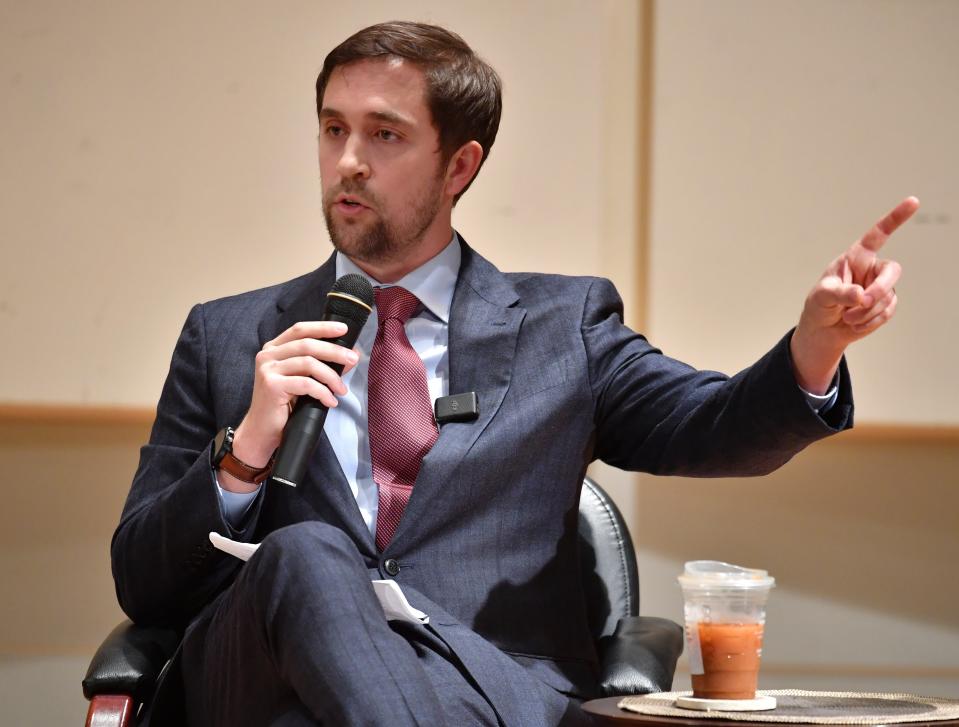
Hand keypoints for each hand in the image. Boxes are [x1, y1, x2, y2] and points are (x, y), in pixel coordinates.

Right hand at [221, 321, 359, 492]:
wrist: (262, 430)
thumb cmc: (284, 404)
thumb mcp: (303, 379)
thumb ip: (321, 364)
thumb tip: (351, 354)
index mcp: (274, 348)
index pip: (300, 329)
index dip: (323, 327)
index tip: (344, 330)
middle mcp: (268, 355)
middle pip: (307, 344)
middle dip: (334, 351)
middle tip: (353, 360)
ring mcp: (267, 369)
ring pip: (309, 363)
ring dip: (331, 376)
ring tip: (342, 389)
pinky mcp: (271, 385)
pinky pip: (306, 383)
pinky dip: (323, 392)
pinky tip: (330, 401)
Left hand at [790, 196, 918, 393]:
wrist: (822, 330)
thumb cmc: (818, 306)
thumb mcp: (821, 296)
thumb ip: (840, 293)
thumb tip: (861, 296)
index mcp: (856, 257)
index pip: (878, 234)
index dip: (895, 218)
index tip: (913, 201)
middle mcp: (871, 270)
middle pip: (892, 272)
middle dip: (879, 290)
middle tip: (862, 303)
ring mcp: (880, 288)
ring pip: (888, 297)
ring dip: (866, 312)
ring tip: (846, 317)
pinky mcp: (885, 306)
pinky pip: (887, 313)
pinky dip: (870, 322)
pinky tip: (854, 324)